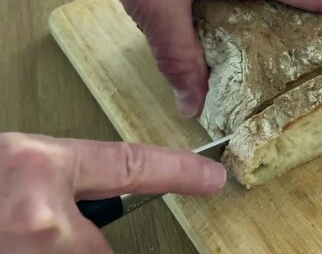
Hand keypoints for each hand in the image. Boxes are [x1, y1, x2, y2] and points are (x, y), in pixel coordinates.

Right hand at [0, 132, 225, 253]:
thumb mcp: (17, 164)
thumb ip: (58, 179)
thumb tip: (92, 200)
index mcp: (39, 168)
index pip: (129, 166)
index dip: (177, 172)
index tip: (212, 177)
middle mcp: (37, 218)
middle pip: (98, 249)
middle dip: (75, 246)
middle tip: (41, 229)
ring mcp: (26, 253)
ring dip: (50, 250)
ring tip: (16, 234)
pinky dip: (41, 253)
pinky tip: (16, 240)